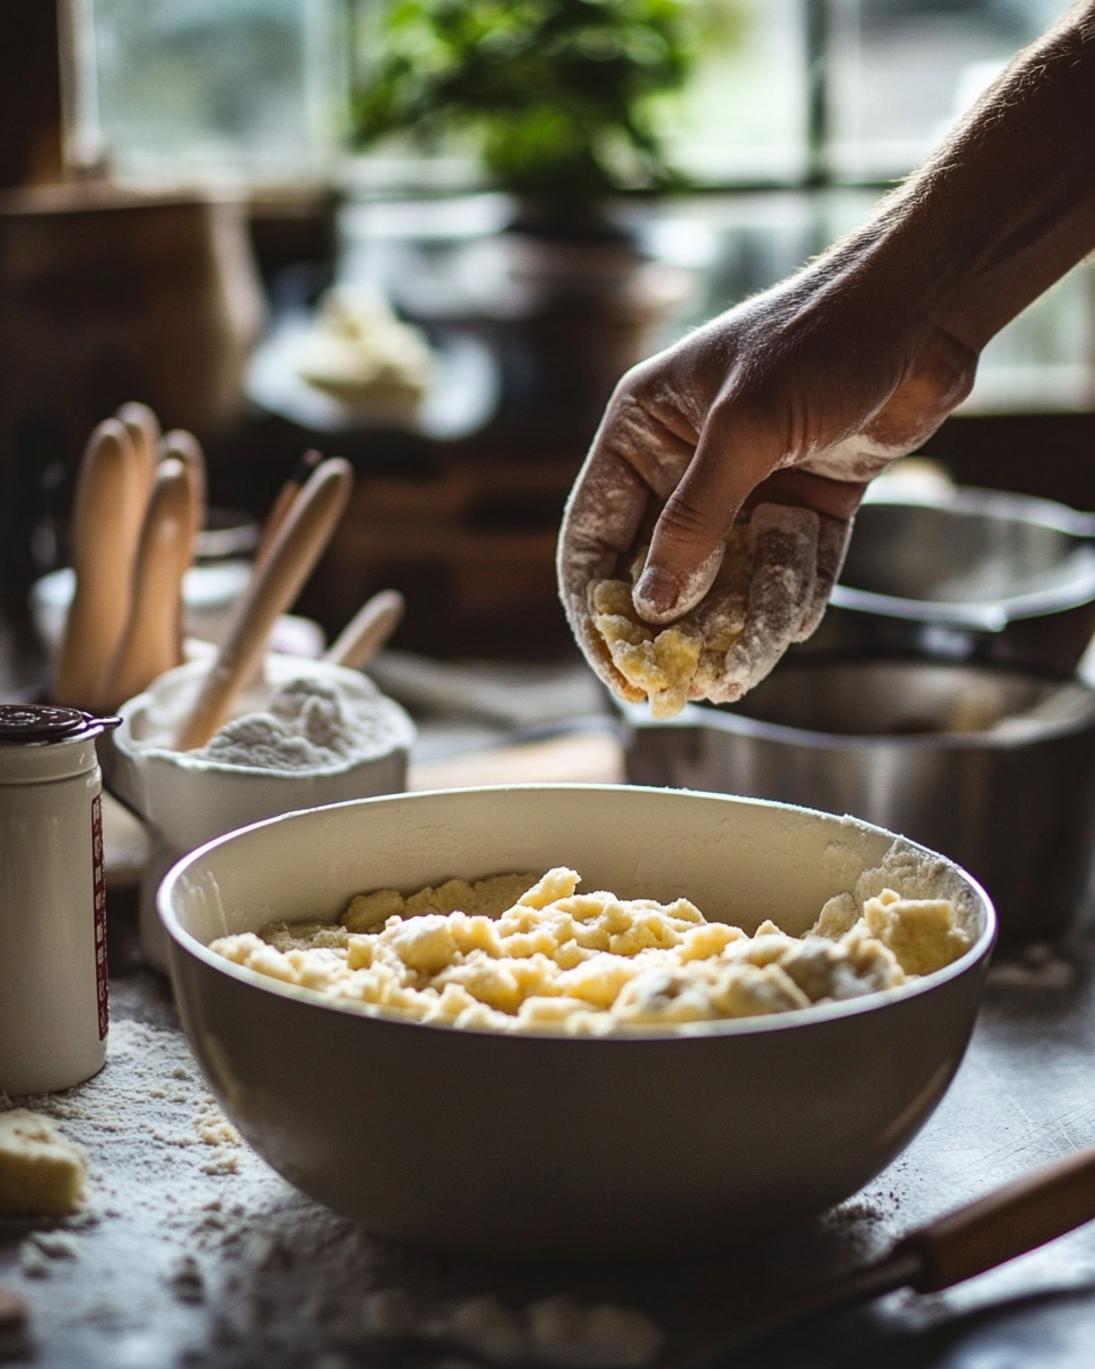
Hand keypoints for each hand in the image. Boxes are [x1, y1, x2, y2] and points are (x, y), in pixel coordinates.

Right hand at [558, 262, 977, 703]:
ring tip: (742, 669)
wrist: (926, 306)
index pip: (594, 534)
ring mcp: (749, 482)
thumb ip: (696, 519)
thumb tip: (651, 606)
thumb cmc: (821, 338)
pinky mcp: (805, 496)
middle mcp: (687, 461)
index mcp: (644, 431)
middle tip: (686, 683)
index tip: (615, 665)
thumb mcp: (746, 428)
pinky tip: (794, 620)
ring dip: (736, 620)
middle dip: (674, 626)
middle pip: (660, 567)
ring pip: (728, 574)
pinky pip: (788, 563)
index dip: (597, 606)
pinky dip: (791, 592)